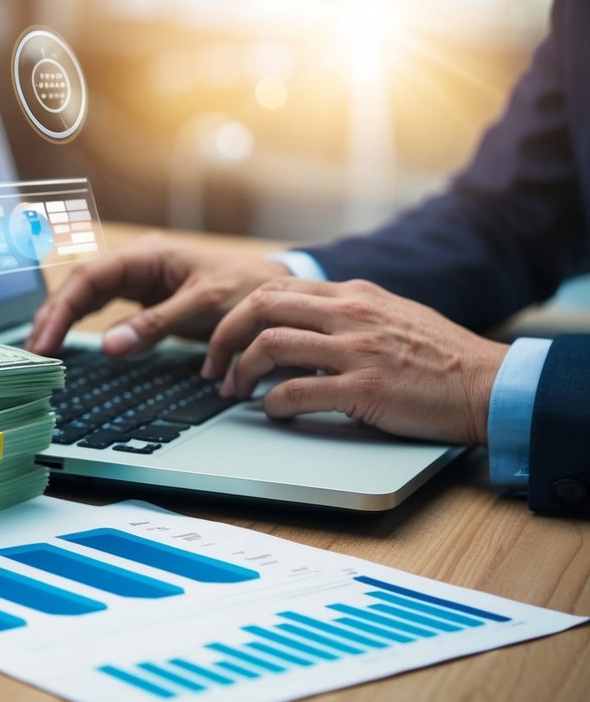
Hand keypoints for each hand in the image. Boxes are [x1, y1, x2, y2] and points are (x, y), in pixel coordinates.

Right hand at [26, 234, 290, 356]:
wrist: (277, 289)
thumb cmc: (246, 288)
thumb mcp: (203, 307)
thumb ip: (154, 326)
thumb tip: (109, 347)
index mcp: (148, 254)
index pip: (89, 277)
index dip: (62, 309)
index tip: (46, 341)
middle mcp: (138, 262)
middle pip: (81, 285)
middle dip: (54, 316)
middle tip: (34, 351)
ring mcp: (139, 278)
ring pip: (87, 295)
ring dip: (62, 320)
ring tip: (41, 349)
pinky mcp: (144, 296)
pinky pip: (102, 306)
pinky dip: (81, 323)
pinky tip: (64, 339)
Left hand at [203, 278, 508, 443]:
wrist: (488, 384)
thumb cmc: (441, 357)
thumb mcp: (390, 316)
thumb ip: (346, 315)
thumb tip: (302, 326)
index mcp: (354, 294)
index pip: (275, 288)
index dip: (237, 314)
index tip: (224, 341)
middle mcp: (350, 314)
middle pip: (259, 308)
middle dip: (223, 337)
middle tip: (213, 366)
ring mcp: (356, 350)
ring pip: (269, 345)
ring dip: (241, 372)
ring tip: (234, 392)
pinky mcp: (363, 389)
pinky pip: (296, 392)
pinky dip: (272, 405)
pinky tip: (271, 413)